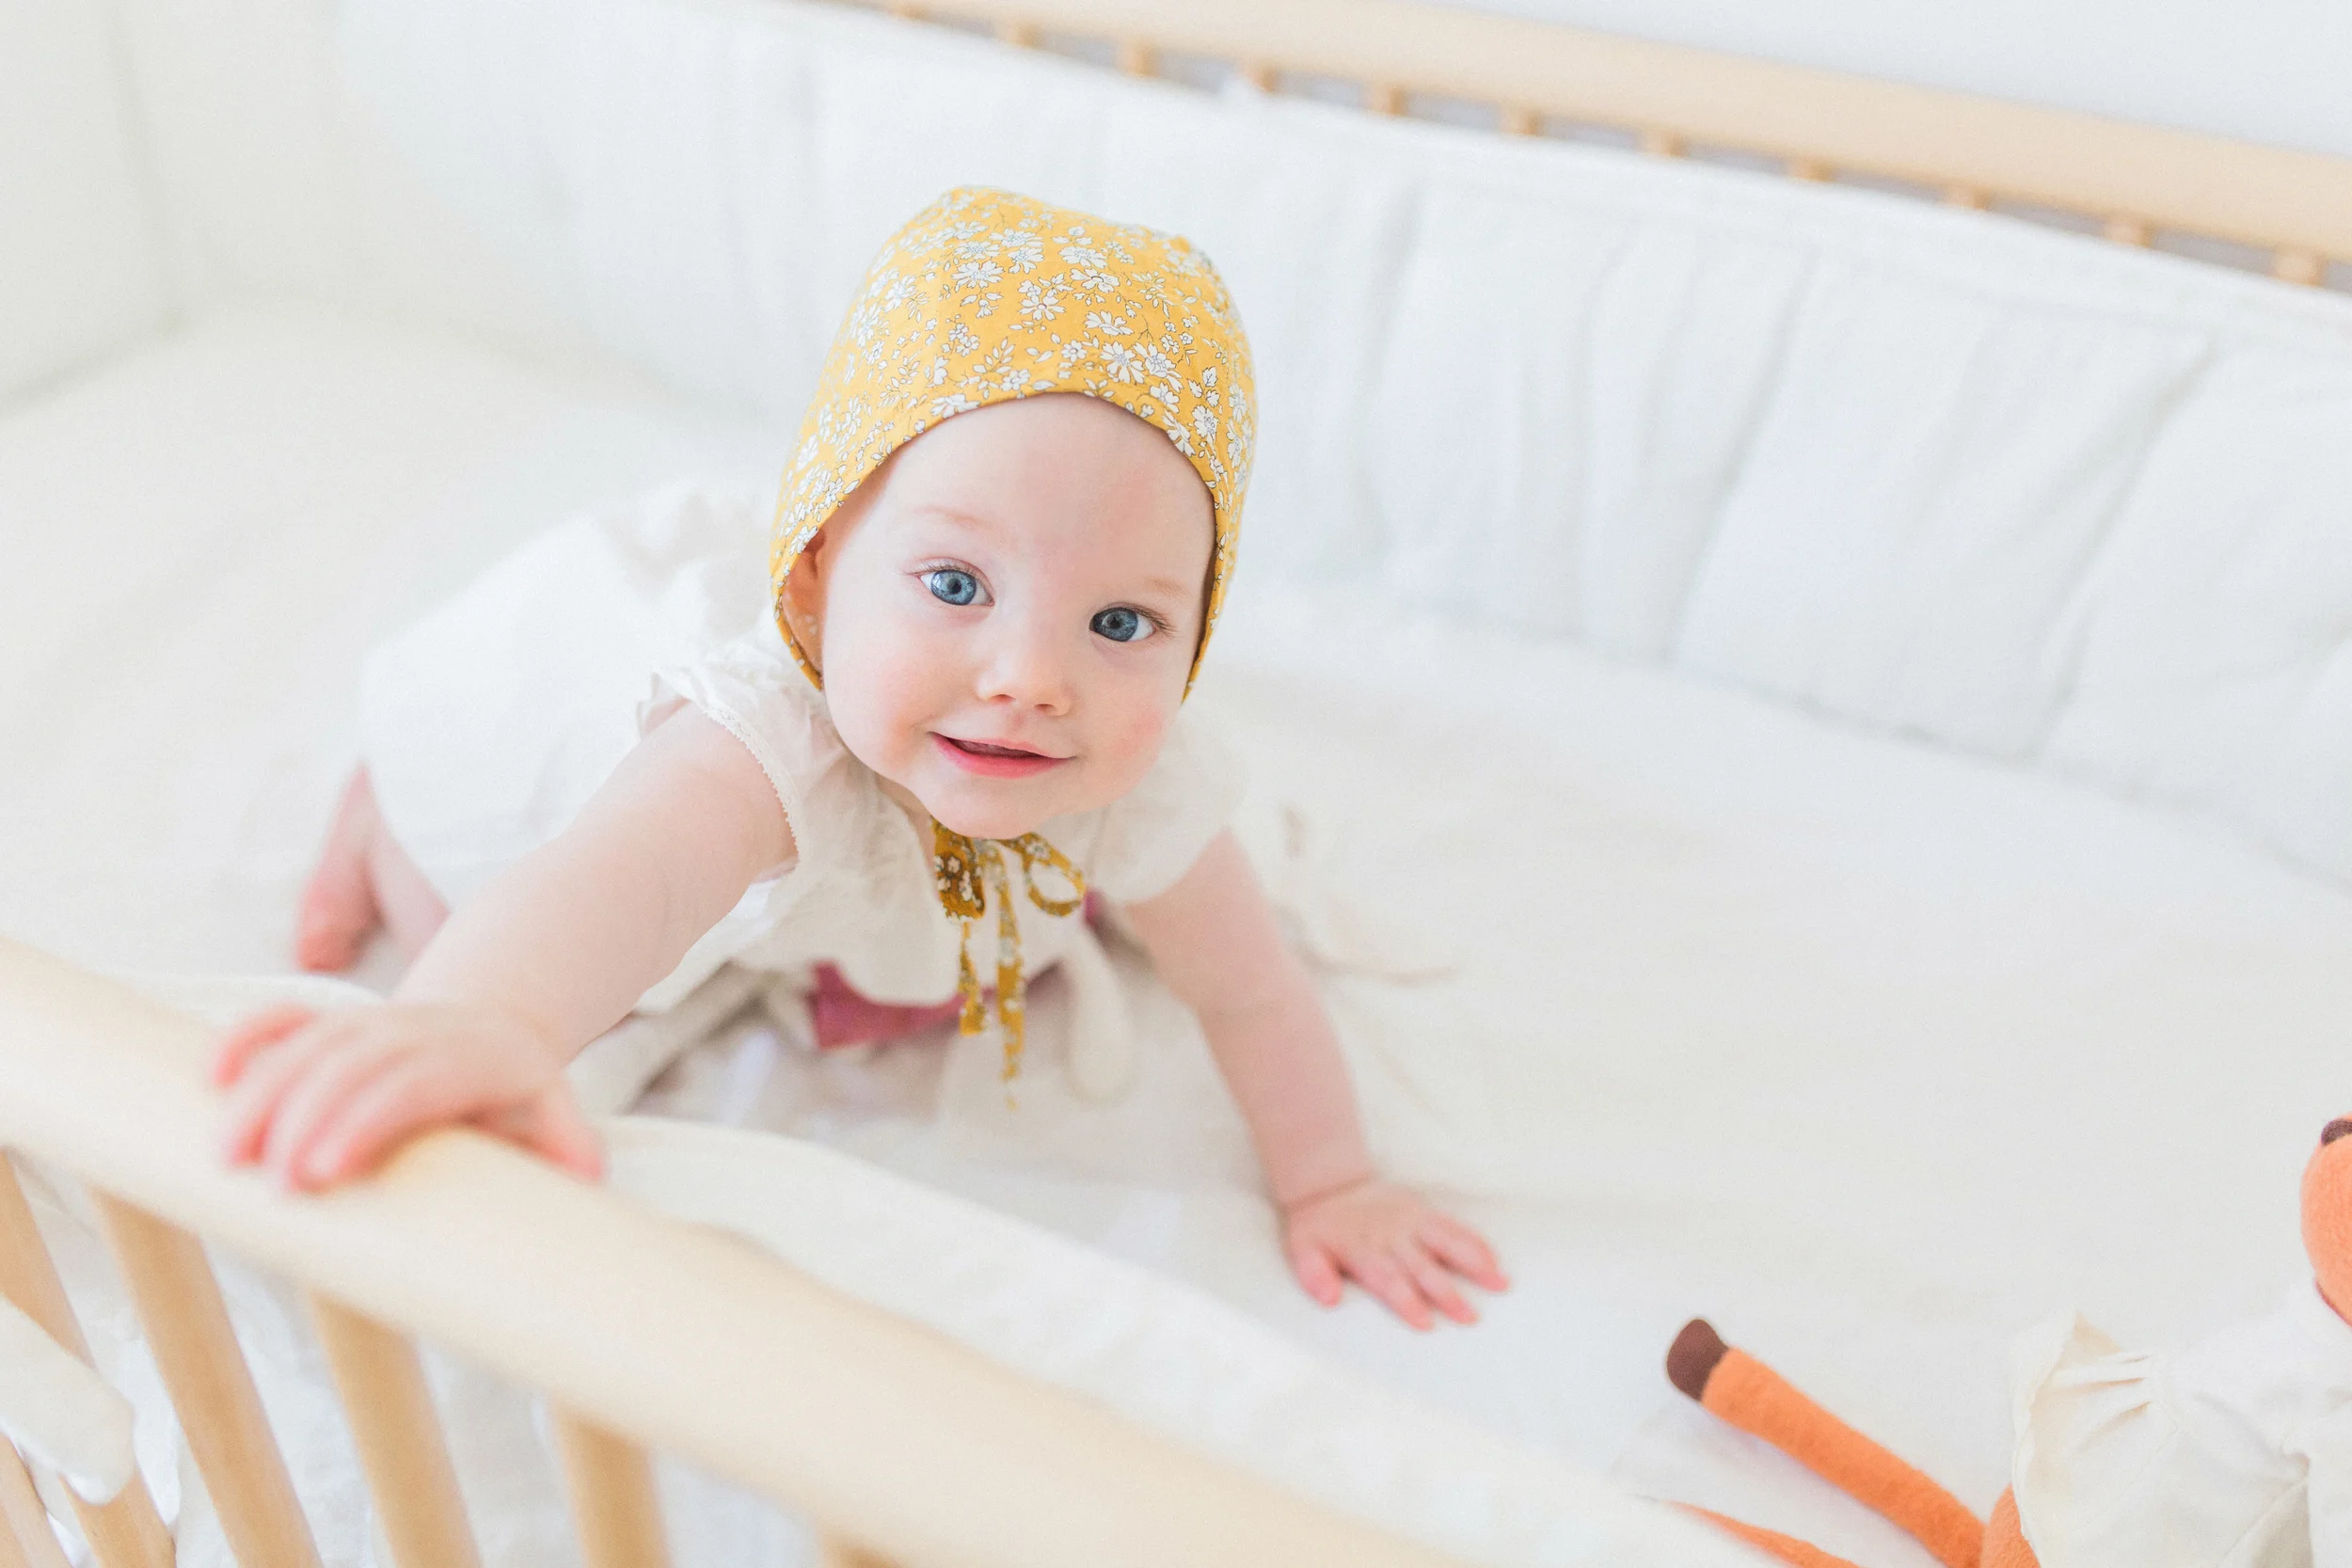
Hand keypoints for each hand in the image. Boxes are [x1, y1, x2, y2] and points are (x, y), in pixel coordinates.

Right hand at [211, 1000, 601, 1190]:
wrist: (494, 1027)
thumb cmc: (518, 1093)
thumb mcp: (555, 1113)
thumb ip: (568, 1148)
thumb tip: (584, 1179)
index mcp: (471, 1059)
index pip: (413, 1084)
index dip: (366, 1120)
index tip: (325, 1170)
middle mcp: (414, 1034)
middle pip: (349, 1066)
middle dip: (303, 1120)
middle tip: (271, 1186)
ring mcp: (369, 1023)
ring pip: (306, 1046)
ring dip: (259, 1096)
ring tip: (223, 1158)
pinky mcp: (332, 1024)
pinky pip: (283, 1020)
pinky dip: (246, 1040)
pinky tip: (209, 1078)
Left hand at [1280, 1176, 1508, 1330]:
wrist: (1329, 1183)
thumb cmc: (1318, 1228)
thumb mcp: (1302, 1250)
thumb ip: (1314, 1274)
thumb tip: (1329, 1299)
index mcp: (1363, 1250)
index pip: (1388, 1280)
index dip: (1407, 1301)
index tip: (1427, 1323)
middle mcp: (1392, 1237)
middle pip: (1423, 1268)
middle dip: (1447, 1293)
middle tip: (1470, 1316)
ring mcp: (1411, 1223)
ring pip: (1447, 1242)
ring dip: (1474, 1263)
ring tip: (1499, 1283)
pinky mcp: (1423, 1212)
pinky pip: (1453, 1226)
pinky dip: (1475, 1242)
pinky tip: (1494, 1260)